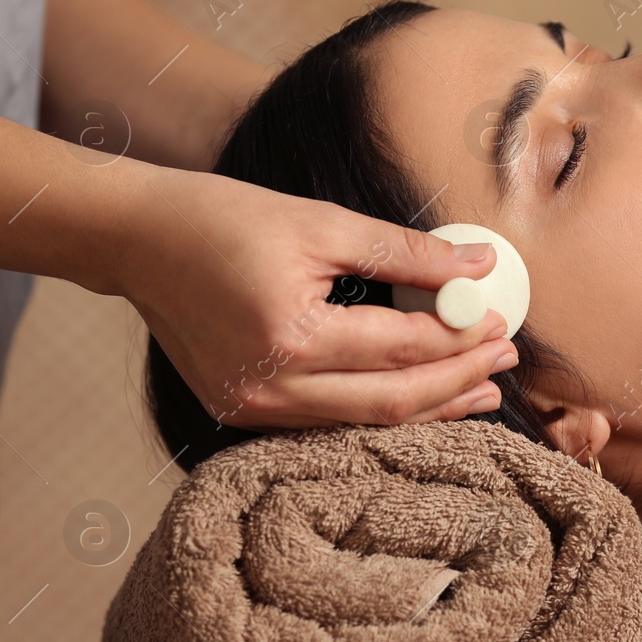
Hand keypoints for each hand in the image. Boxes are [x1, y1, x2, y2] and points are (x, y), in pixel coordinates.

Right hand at [116, 162, 520, 429]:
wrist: (135, 238)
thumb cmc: (221, 218)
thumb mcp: (321, 222)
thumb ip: (405, 253)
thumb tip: (478, 268)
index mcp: (289, 337)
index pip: (401, 349)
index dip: (460, 338)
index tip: (501, 322)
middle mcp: (269, 388)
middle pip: (392, 402)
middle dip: (458, 382)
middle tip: (505, 360)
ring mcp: (252, 410)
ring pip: (364, 423)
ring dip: (428, 406)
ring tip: (479, 387)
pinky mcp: (243, 414)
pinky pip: (331, 422)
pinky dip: (381, 410)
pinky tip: (419, 396)